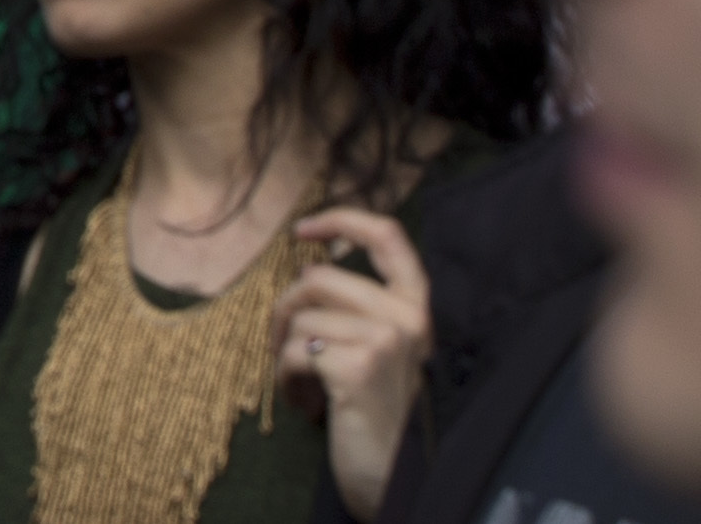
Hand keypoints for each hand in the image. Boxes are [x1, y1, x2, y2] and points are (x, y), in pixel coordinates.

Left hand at [278, 208, 433, 523]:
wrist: (397, 481)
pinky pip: (293, 349)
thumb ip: (362, 312)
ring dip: (282, 350)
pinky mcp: (359, 365)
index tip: (303, 231)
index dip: (342, 220)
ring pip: (299, 314)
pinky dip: (285, 378)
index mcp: (418, 311)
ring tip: (301, 385)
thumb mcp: (381, 354)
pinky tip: (305, 404)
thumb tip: (307, 269)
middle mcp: (409, 319)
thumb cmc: (380, 418)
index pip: (389, 238)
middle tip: (285, 349)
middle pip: (317, 277)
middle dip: (284, 310)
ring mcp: (386, 340)